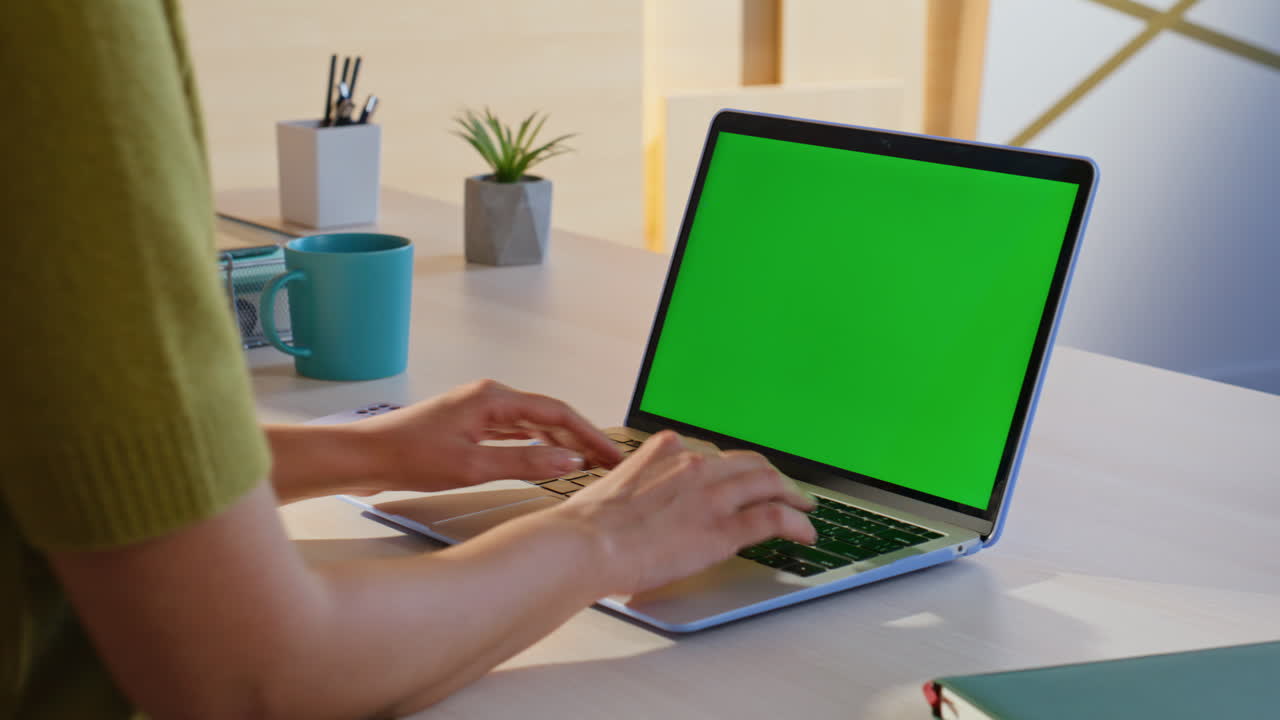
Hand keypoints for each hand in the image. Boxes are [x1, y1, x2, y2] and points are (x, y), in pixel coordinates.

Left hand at [349, 379, 622, 494]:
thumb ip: (525, 464)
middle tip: (609, 464)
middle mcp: (490, 399)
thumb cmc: (408, 457)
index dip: (590, 435)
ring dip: (561, 444)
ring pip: (532, 427)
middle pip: (549, 418)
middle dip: (581, 440)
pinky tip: (547, 460)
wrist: (362, 458)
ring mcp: (478, 412)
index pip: (558, 414)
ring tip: (587, 465)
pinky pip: (514, 434)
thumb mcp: (472, 466)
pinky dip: (536, 448)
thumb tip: (570, 462)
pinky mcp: (468, 428)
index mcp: (494, 399)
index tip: (613, 455)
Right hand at [544, 430, 816, 595]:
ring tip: (804, 507)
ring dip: (792, 494)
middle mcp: (695, 466)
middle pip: (749, 463)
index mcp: (666, 452)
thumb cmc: (588, 524)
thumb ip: (636, 478)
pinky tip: (805, 532)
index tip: (738, 477)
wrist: (587, 543)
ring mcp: (713, 496)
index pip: (711, 454)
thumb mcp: (612, 483)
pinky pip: (774, 518)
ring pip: (769, 484)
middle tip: (783, 488)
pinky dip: (797, 522)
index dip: (732, 468)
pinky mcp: (724, 529)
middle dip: (771, 475)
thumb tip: (636, 491)